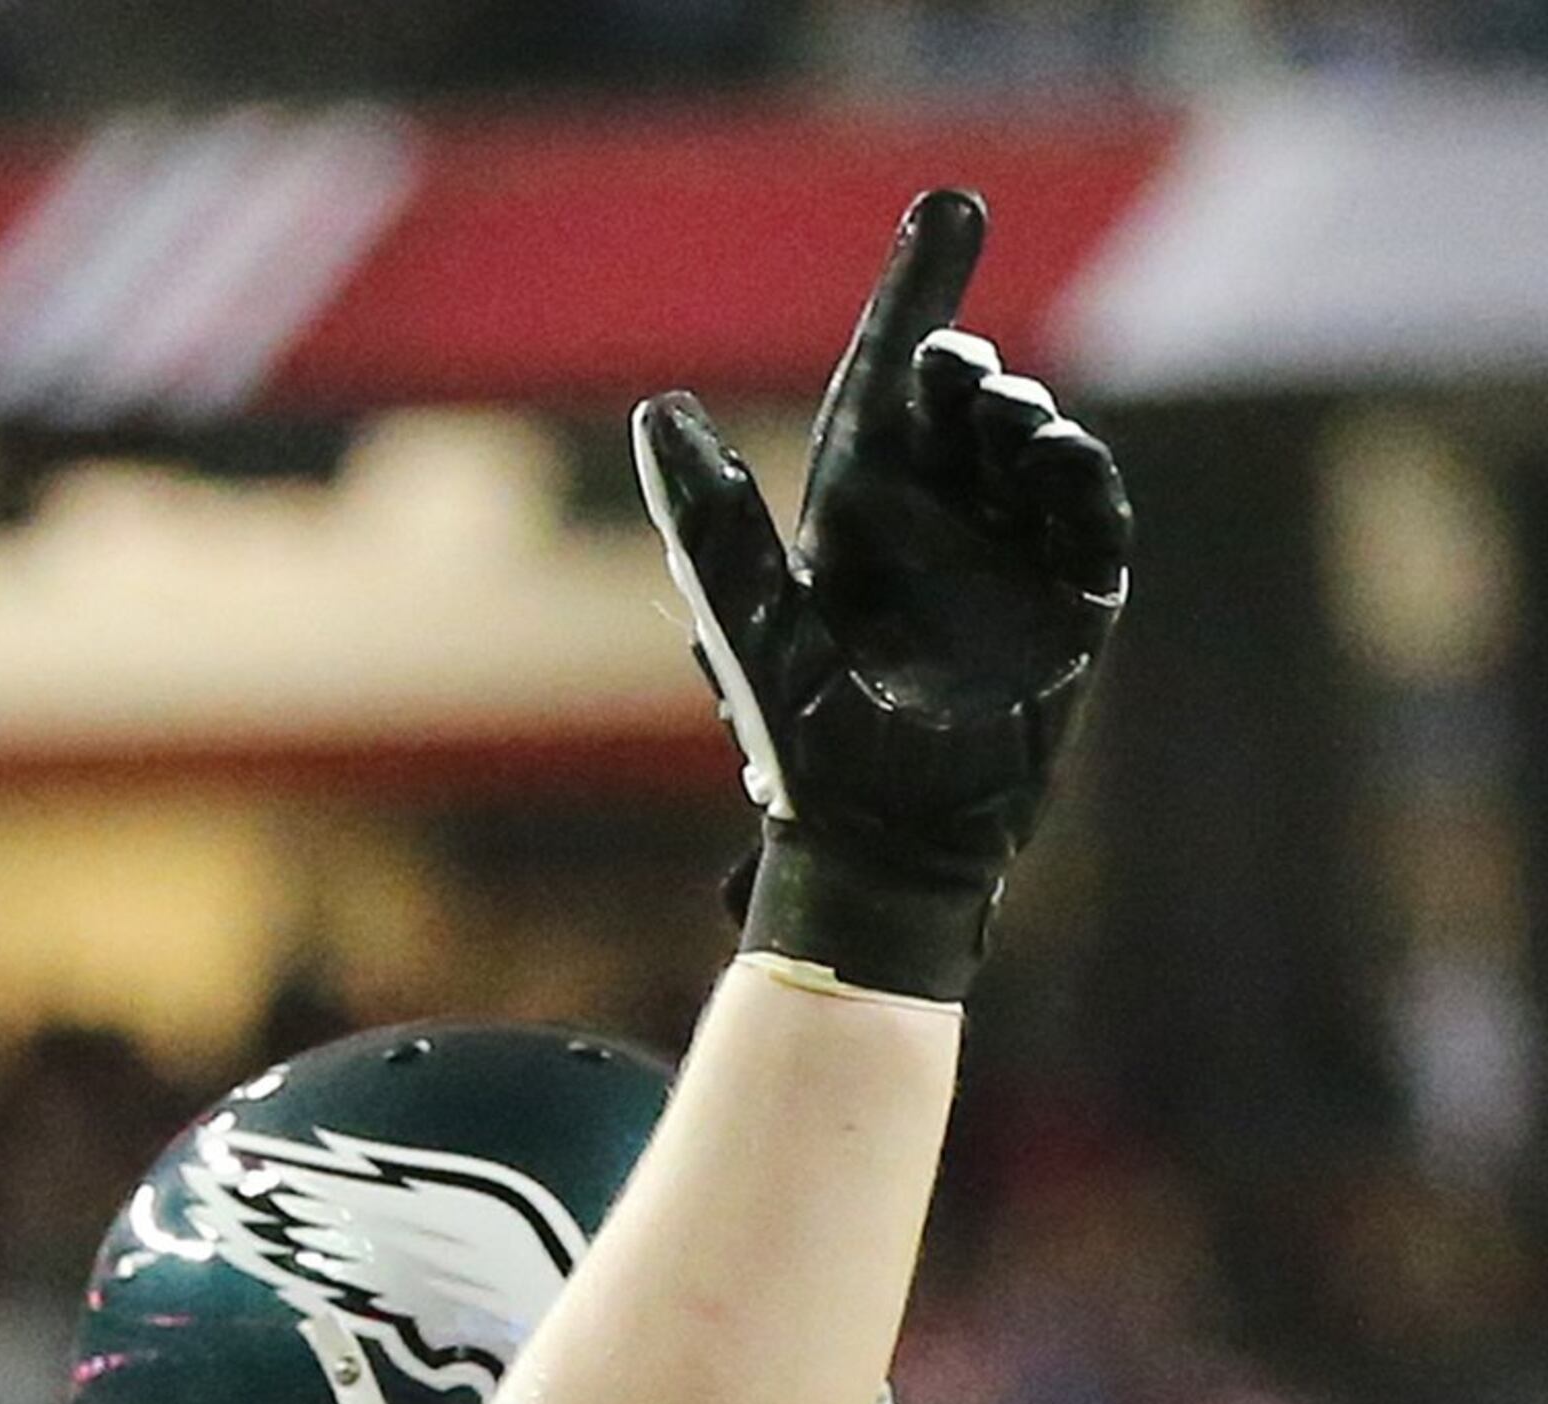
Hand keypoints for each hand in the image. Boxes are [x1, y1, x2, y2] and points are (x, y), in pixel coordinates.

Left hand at [632, 189, 1131, 1002]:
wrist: (888, 852)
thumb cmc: (804, 757)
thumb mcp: (755, 629)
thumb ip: (713, 527)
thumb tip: (657, 415)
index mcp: (851, 523)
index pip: (883, 387)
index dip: (908, 299)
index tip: (945, 207)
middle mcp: (930, 533)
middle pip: (961, 408)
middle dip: (969, 365)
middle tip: (954, 364)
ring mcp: (1006, 567)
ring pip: (1028, 455)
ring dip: (1021, 424)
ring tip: (1002, 419)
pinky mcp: (1071, 612)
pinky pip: (1092, 527)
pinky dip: (1082, 490)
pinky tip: (1060, 471)